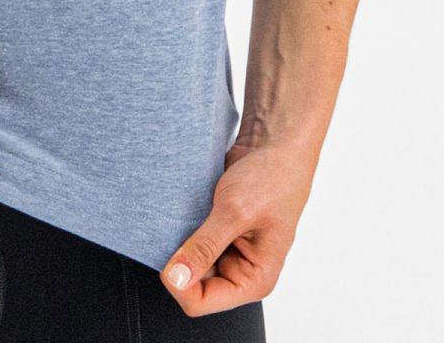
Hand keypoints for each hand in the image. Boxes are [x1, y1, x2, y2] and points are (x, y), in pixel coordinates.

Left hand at [159, 139, 315, 315]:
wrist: (275, 142)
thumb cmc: (271, 177)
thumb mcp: (235, 211)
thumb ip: (205, 246)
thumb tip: (176, 279)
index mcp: (254, 278)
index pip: (202, 300)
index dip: (179, 283)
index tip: (167, 255)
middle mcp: (241, 270)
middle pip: (192, 283)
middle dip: (178, 261)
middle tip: (173, 228)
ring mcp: (228, 250)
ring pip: (188, 261)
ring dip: (178, 242)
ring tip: (180, 216)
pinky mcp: (218, 230)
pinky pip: (190, 240)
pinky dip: (181, 227)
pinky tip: (180, 209)